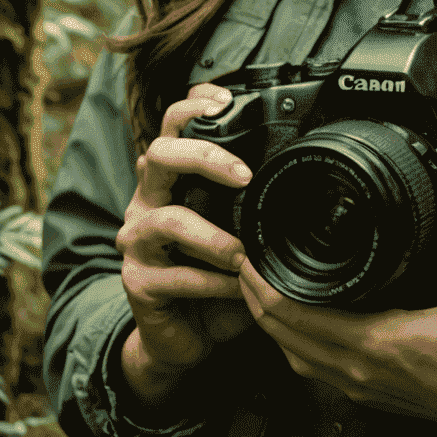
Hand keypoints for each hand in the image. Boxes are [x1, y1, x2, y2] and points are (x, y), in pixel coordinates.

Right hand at [115, 82, 258, 403]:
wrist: (185, 334)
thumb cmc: (216, 269)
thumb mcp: (236, 224)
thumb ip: (251, 197)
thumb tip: (300, 168)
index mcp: (171, 176)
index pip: (173, 125)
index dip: (194, 105)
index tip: (227, 101)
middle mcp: (148, 199)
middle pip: (159, 153)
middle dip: (204, 157)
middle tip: (245, 176)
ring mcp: (137, 239)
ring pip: (168, 220)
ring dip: (213, 238)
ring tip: (244, 254)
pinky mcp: (137, 282)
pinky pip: (177, 276)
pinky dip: (214, 283)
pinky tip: (237, 288)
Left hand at [237, 184, 436, 436]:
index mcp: (379, 340)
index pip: (300, 316)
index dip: (266, 286)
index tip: (252, 255)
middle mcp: (359, 367)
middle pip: (283, 336)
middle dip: (254, 298)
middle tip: (241, 261)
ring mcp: (358, 384)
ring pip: (292, 357)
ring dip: (268, 323)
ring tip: (256, 287)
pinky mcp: (364, 392)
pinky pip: (311, 369)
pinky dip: (290, 343)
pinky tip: (291, 321)